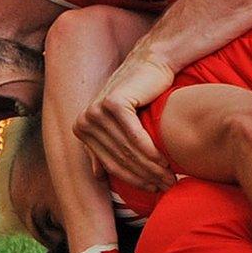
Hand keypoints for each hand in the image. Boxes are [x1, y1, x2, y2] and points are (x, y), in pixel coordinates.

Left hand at [76, 52, 178, 191]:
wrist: (151, 62)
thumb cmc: (139, 94)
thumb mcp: (117, 123)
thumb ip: (104, 147)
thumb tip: (97, 175)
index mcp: (81, 128)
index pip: (109, 164)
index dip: (133, 180)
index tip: (154, 190)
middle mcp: (84, 120)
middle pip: (119, 158)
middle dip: (145, 177)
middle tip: (167, 187)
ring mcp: (96, 111)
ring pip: (128, 150)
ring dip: (151, 168)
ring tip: (170, 178)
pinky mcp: (113, 103)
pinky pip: (134, 136)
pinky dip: (151, 151)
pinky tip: (165, 161)